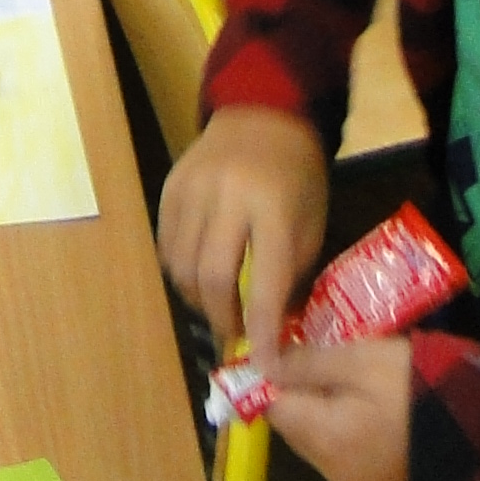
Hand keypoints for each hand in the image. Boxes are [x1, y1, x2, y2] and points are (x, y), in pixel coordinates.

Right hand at [157, 104, 329, 361]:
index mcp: (273, 208)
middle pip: (212, 276)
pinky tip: (198, 276)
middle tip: (236, 333)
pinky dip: (180, 271)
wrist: (264, 114)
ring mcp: (192, 189)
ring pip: (181, 266)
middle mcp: (227, 197)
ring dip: (198, 299)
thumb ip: (292, 276)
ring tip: (217, 306)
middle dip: (223, 317)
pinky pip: (166, 245)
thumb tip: (272, 334)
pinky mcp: (170, 186)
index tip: (263, 365)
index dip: (262, 331)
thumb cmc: (298, 177)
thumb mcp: (313, 225)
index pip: (265, 284)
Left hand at [264, 336, 416, 480]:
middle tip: (325, 361)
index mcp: (324, 441)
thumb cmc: (419, 388)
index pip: (273, 409)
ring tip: (356, 386)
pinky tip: (379, 416)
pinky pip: (354, 463)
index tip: (284, 352)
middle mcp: (335, 476)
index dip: (271, 378)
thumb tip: (263, 364)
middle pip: (298, 432)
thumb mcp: (361, 359)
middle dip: (303, 397)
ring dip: (330, 418)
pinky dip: (355, 439)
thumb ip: (307, 363)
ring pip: (325, 448)